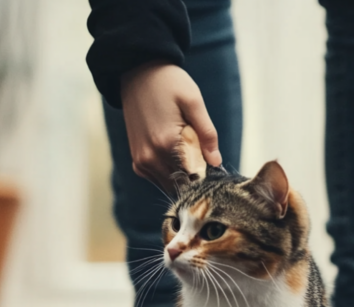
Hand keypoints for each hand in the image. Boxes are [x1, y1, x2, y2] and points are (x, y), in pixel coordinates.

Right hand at [119, 62, 221, 190]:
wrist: (138, 72)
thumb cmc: (168, 83)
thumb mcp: (194, 102)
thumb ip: (207, 133)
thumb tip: (216, 162)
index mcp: (166, 144)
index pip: (193, 177)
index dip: (207, 174)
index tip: (213, 164)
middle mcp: (150, 158)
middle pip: (181, 186)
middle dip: (195, 177)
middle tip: (202, 155)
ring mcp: (141, 162)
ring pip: (169, 185)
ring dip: (182, 175)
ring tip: (187, 149)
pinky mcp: (137, 161)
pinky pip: (158, 178)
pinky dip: (170, 172)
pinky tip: (175, 152)